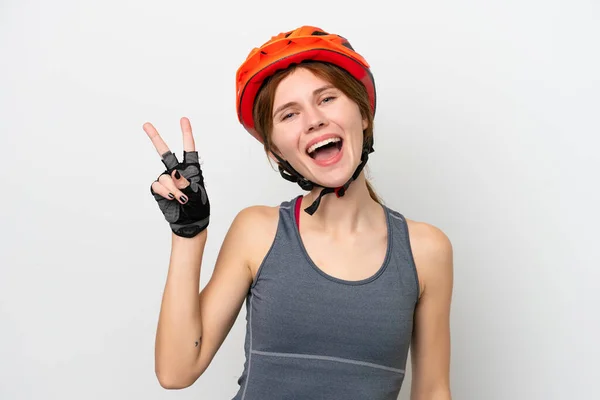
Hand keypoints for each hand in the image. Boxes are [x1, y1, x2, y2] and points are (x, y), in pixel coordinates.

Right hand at [143, 117, 209, 237]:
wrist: (189, 223)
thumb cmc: (198, 208)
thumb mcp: (198, 194)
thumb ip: (186, 182)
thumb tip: (173, 173)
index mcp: (192, 169)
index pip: (189, 149)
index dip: (186, 134)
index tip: (183, 120)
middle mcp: (177, 172)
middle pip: (165, 153)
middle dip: (155, 138)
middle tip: (146, 125)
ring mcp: (167, 181)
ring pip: (164, 177)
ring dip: (172, 188)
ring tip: (182, 199)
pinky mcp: (159, 190)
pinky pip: (157, 186)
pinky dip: (164, 192)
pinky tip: (171, 198)